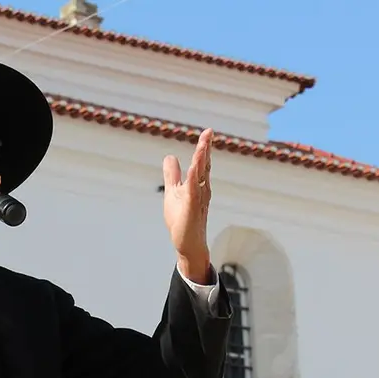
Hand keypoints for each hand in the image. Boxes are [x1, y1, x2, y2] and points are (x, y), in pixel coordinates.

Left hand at [161, 128, 214, 281]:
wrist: (187, 244)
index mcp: (197, 184)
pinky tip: (194, 168)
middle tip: (209, 132)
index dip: (204, 148)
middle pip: (204, 166)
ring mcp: (197, 200)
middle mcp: (201, 190)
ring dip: (201, 160)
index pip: (201, 163)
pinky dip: (193, 180)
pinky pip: (193, 192)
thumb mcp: (173, 192)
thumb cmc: (181, 219)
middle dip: (206, 149)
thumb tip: (170, 156)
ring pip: (200, 176)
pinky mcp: (191, 209)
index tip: (208, 132)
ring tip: (204, 144)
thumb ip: (172, 174)